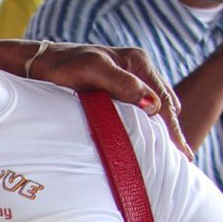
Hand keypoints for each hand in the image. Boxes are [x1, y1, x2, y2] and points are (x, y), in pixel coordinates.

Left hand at [24, 41, 190, 152]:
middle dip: (174, 130)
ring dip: (163, 128)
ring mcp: (129, 78)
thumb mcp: (92, 71)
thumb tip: (153, 106)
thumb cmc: (61, 66)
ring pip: (156, 107)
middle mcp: (137, 69)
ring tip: (174, 154)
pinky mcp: (118, 89)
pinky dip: (150, 124)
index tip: (181, 153)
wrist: (37, 63)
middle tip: (185, 159)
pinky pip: (141, 108)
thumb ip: (122, 84)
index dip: (172, 128)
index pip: (163, 101)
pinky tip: (151, 140)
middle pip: (165, 104)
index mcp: (137, 62)